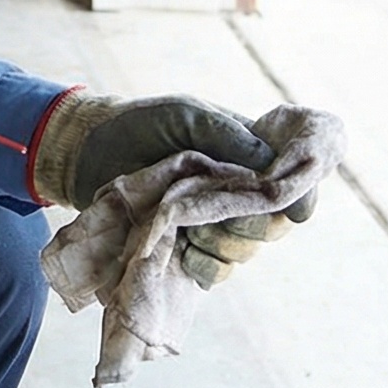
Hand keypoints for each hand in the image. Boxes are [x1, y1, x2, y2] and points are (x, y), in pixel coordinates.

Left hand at [33, 92, 315, 287]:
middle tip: (219, 212)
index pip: (291, 183)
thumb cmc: (140, 124)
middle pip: (273, 224)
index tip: (293, 209)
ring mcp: (212, 223)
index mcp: (246, 156)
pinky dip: (205, 265)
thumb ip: (230, 138)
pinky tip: (184, 252)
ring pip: (246, 250)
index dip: (300, 197)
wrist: (87, 154)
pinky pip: (217, 270)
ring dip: (223, 244)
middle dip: (251, 223)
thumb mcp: (187, 117)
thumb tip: (271, 165)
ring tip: (191, 229)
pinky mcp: (188, 249)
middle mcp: (236, 193)